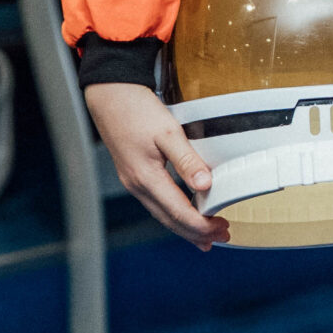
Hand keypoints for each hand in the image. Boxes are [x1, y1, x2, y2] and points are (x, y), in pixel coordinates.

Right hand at [85, 81, 229, 247]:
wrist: (110, 96)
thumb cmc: (137, 111)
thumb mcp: (168, 131)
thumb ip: (187, 159)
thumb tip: (205, 184)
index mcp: (146, 178)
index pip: (178, 212)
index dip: (201, 225)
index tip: (221, 229)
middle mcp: (138, 185)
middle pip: (169, 220)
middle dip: (195, 232)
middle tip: (221, 237)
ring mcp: (133, 181)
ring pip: (161, 214)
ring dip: (184, 226)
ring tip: (205, 235)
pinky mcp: (133, 174)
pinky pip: (156, 202)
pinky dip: (173, 213)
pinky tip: (183, 212)